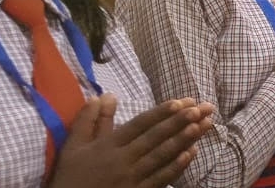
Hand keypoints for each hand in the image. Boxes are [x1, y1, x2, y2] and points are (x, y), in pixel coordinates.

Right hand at [48, 95, 214, 187]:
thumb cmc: (70, 177)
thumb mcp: (73, 147)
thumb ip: (89, 120)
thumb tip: (104, 95)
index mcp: (108, 145)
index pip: (140, 125)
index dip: (161, 113)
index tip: (181, 101)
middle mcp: (123, 159)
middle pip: (156, 137)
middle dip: (181, 121)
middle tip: (202, 108)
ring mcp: (132, 178)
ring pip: (163, 155)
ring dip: (185, 139)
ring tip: (204, 125)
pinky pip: (161, 178)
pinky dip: (177, 166)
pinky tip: (191, 153)